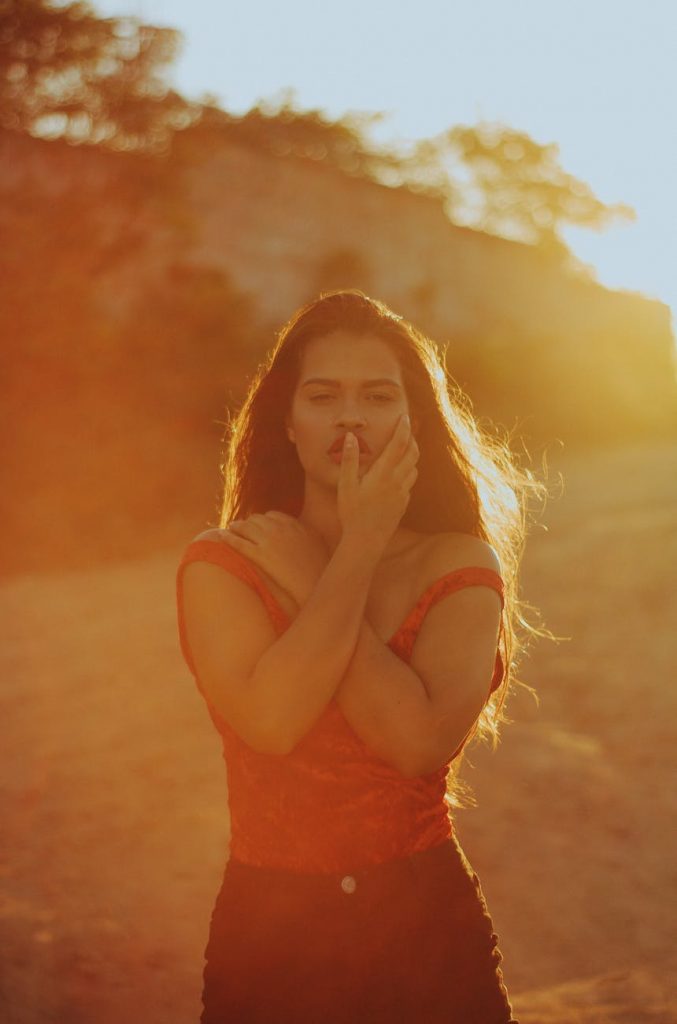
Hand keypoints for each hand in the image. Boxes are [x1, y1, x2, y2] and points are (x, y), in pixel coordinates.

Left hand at [219, 512, 329, 605]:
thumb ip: (310, 535)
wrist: (313, 587)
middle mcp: (280, 529)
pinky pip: (239, 542)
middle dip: (249, 523)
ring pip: (245, 527)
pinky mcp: (260, 555)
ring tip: (230, 530)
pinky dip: (228, 538)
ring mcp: (269, 541)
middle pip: (257, 519)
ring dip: (236, 527)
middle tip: (242, 528)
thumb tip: (305, 535)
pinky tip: (220, 537)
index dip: (264, 521)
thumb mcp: (320, 545)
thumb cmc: (320, 572)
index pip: (273, 516)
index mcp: (295, 525)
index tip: (260, 526)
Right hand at [337, 414, 417, 550]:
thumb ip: (349, 459)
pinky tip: (398, 474)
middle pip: (412, 453)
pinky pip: (410, 483)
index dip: (403, 428)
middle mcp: (397, 481)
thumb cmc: (352, 512)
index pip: (398, 444)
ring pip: (414, 467)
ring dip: (412, 455)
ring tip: (404, 448)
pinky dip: (408, 472)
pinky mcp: (404, 504)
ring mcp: (403, 493)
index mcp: (383, 473)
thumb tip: (351, 436)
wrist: (366, 541)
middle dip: (411, 438)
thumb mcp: (345, 485)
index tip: (404, 416)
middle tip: (406, 429)